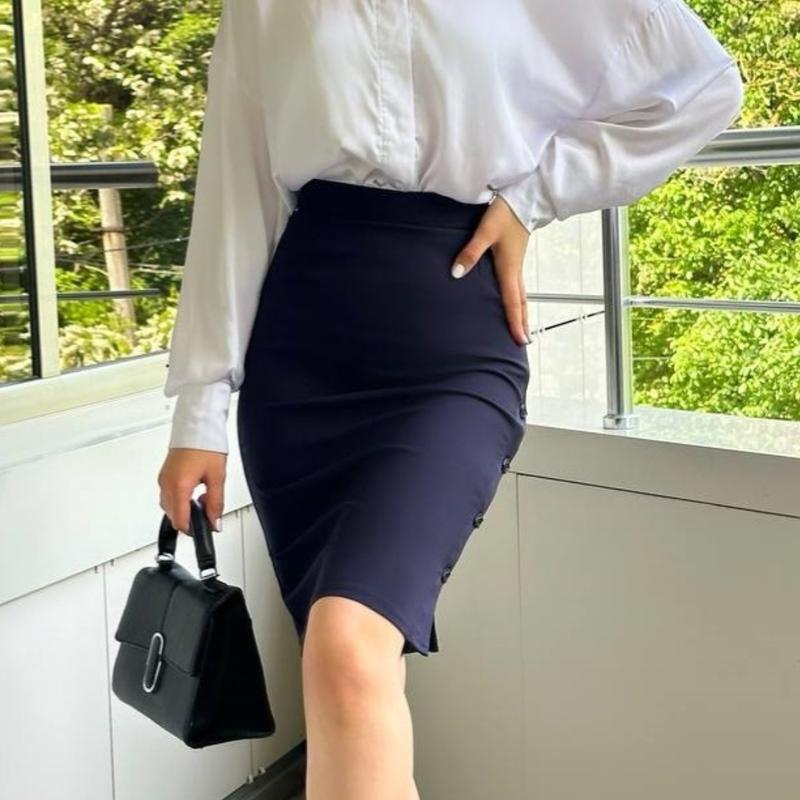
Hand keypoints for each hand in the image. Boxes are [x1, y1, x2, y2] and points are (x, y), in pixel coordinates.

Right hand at [158, 448, 226, 534]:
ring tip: (205, 496)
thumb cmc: (206, 445)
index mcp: (179, 486)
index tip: (206, 529)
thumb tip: (215, 522)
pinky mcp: (165, 474)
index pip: (180, 521)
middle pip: (174, 516)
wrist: (197, 425)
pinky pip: (170, 495)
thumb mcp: (217, 477)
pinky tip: (195, 490)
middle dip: (191, 518)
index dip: (193, 530)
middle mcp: (167, 484)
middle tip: (209, 509)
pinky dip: (181, 498)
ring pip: (171, 506)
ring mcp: (164, 479)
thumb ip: (216, 503)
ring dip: (186, 508)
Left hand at [450, 193, 531, 345]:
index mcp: (509, 269)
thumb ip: (470, 252)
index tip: (520, 341)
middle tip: (525, 342)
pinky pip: (518, 286)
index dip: (515, 322)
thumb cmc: (505, 214)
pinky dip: (518, 299)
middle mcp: (515, 271)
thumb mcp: (485, 232)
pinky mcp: (515, 259)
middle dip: (522, 323)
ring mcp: (517, 265)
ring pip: (521, 295)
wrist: (524, 197)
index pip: (513, 302)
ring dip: (522, 312)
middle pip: (521, 303)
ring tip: (522, 327)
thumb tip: (457, 273)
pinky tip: (513, 301)